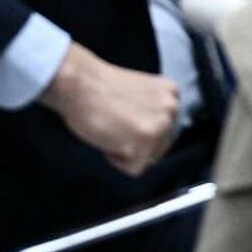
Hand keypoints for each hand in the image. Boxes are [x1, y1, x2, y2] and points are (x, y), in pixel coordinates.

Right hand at [39, 44, 178, 176]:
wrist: (80, 83)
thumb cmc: (100, 87)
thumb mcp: (140, 91)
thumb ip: (153, 109)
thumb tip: (152, 133)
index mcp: (171, 92)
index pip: (167, 128)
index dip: (142, 130)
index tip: (128, 122)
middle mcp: (171, 108)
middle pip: (159, 146)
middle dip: (137, 143)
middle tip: (116, 125)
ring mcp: (159, 126)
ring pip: (147, 158)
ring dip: (127, 151)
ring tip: (112, 128)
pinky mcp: (144, 144)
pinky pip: (133, 168)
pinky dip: (117, 159)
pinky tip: (108, 137)